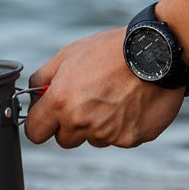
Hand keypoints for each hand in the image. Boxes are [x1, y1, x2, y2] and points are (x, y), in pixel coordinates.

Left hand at [25, 27, 185, 147]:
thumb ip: (43, 77)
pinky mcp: (131, 139)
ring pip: (92, 139)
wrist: (154, 53)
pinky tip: (127, 103)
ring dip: (95, 126)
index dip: (39, 124)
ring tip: (109, 98)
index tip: (45, 116)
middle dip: (67, 124)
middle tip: (82, 101)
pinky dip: (119, 125)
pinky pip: (116, 138)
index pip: (35, 132)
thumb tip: (33, 94)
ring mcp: (108, 134)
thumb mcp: (67, 55)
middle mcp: (82, 122)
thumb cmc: (108, 50)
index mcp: (61, 102)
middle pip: (63, 139)